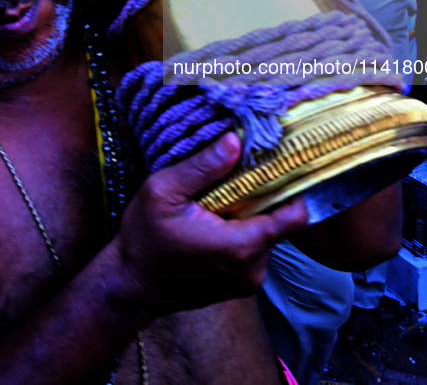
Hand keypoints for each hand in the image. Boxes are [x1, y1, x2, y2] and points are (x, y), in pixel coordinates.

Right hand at [115, 132, 307, 313]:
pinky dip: (240, 232)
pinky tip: (213, 221)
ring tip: (218, 200)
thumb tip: (235, 140)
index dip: (291, 186)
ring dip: (249, 215)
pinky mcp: (241, 285)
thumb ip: (202, 167)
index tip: (274, 164)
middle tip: (234, 177)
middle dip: (261, 196)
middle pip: (280, 221)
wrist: (130, 285)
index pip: (295, 216)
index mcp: (240, 245)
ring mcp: (248, 281)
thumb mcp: (163, 191)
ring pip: (266, 234)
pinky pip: (254, 250)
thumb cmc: (144, 238)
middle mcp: (253, 268)